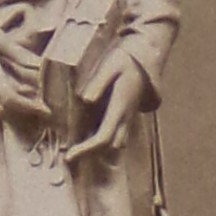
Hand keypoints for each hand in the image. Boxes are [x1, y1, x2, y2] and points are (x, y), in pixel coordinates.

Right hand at [0, 9, 49, 125]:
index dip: (29, 105)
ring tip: (26, 105)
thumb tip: (39, 65)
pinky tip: (5, 104)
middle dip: (23, 110)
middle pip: (2, 108)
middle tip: (41, 108)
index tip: (45, 108)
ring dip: (9, 111)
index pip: (10, 96)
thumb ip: (17, 53)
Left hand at [64, 42, 148, 165]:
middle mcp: (126, 116)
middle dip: (90, 154)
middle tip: (69, 155)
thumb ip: (98, 83)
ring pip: (115, 143)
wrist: (146, 58)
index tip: (69, 156)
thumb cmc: (125, 60)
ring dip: (98, 149)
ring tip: (77, 148)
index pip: (104, 137)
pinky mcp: (126, 115)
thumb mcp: (110, 66)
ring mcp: (128, 117)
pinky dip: (102, 141)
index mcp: (120, 106)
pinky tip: (86, 136)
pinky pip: (116, 135)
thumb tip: (85, 100)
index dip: (86, 149)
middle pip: (109, 146)